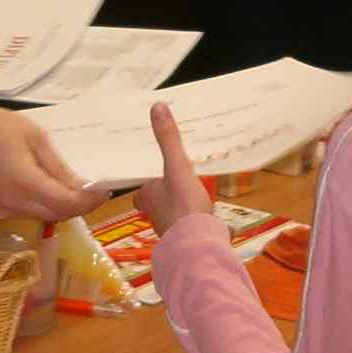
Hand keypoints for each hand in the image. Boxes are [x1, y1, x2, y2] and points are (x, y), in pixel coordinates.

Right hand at [0, 109, 96, 221]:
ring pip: (45, 216)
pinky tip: (50, 188)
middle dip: (81, 205)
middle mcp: (14, 203)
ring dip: (64, 206)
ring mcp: (3, 211)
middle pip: (59, 214)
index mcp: (24, 182)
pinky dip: (46, 204)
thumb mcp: (33, 137)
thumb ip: (58, 167)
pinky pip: (30, 213)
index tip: (105, 188)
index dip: (90, 200)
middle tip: (95, 187)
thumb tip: (83, 187)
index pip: (67, 203)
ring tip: (76, 186)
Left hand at [133, 103, 213, 235]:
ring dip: (181, 207)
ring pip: (173, 214)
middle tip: (174, 182)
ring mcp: (172, 229)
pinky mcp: (191, 238)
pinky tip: (211, 216)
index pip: (140, 190)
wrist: (200, 244)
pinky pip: (192, 226)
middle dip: (164, 195)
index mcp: (148, 197)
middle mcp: (156, 214)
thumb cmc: (183, 204)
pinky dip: (198, 220)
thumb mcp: (177, 167)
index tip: (150, 177)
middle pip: (156, 202)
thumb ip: (168, 140)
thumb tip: (157, 107)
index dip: (145, 184)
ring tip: (193, 195)